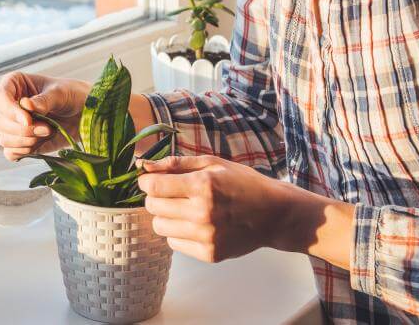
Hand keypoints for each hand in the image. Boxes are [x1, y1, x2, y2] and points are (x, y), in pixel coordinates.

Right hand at [0, 72, 87, 160]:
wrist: (85, 115)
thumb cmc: (73, 95)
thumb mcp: (61, 93)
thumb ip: (44, 100)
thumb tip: (25, 105)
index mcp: (15, 85)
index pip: (0, 97)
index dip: (10, 111)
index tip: (28, 120)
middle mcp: (10, 105)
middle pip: (0, 121)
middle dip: (23, 129)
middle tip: (47, 128)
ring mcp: (14, 125)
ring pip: (4, 139)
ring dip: (26, 141)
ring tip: (48, 132)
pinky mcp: (21, 142)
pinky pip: (10, 152)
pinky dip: (23, 152)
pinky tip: (39, 144)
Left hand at [136, 154, 293, 262]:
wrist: (275, 215)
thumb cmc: (243, 183)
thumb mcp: (213, 163)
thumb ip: (176, 163)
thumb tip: (143, 165)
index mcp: (202, 186)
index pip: (153, 186)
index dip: (146, 181)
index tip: (150, 180)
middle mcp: (203, 213)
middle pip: (153, 207)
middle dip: (155, 197)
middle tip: (170, 193)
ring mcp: (206, 237)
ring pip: (159, 227)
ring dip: (165, 216)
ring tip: (183, 209)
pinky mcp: (210, 254)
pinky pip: (174, 243)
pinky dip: (178, 233)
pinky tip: (194, 224)